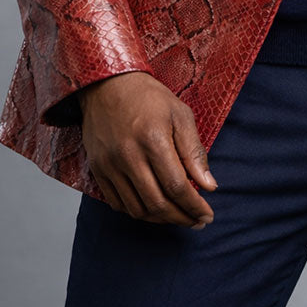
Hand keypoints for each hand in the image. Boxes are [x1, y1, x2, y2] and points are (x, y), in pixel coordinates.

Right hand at [78, 71, 218, 227]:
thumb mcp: (180, 115)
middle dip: (181, 218)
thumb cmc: (149, 98)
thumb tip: (209, 187)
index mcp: (153, 139)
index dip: (194, 206)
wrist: (108, 84)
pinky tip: (154, 208)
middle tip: (197, 221)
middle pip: (157, 203)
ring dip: (161, 219)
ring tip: (178, 216)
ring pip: (137, 209)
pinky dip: (138, 212)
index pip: (177, 186)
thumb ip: (194, 152)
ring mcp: (109, 165)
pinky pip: (118, 204)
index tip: (207, 215)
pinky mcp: (97, 170)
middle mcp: (128, 156)